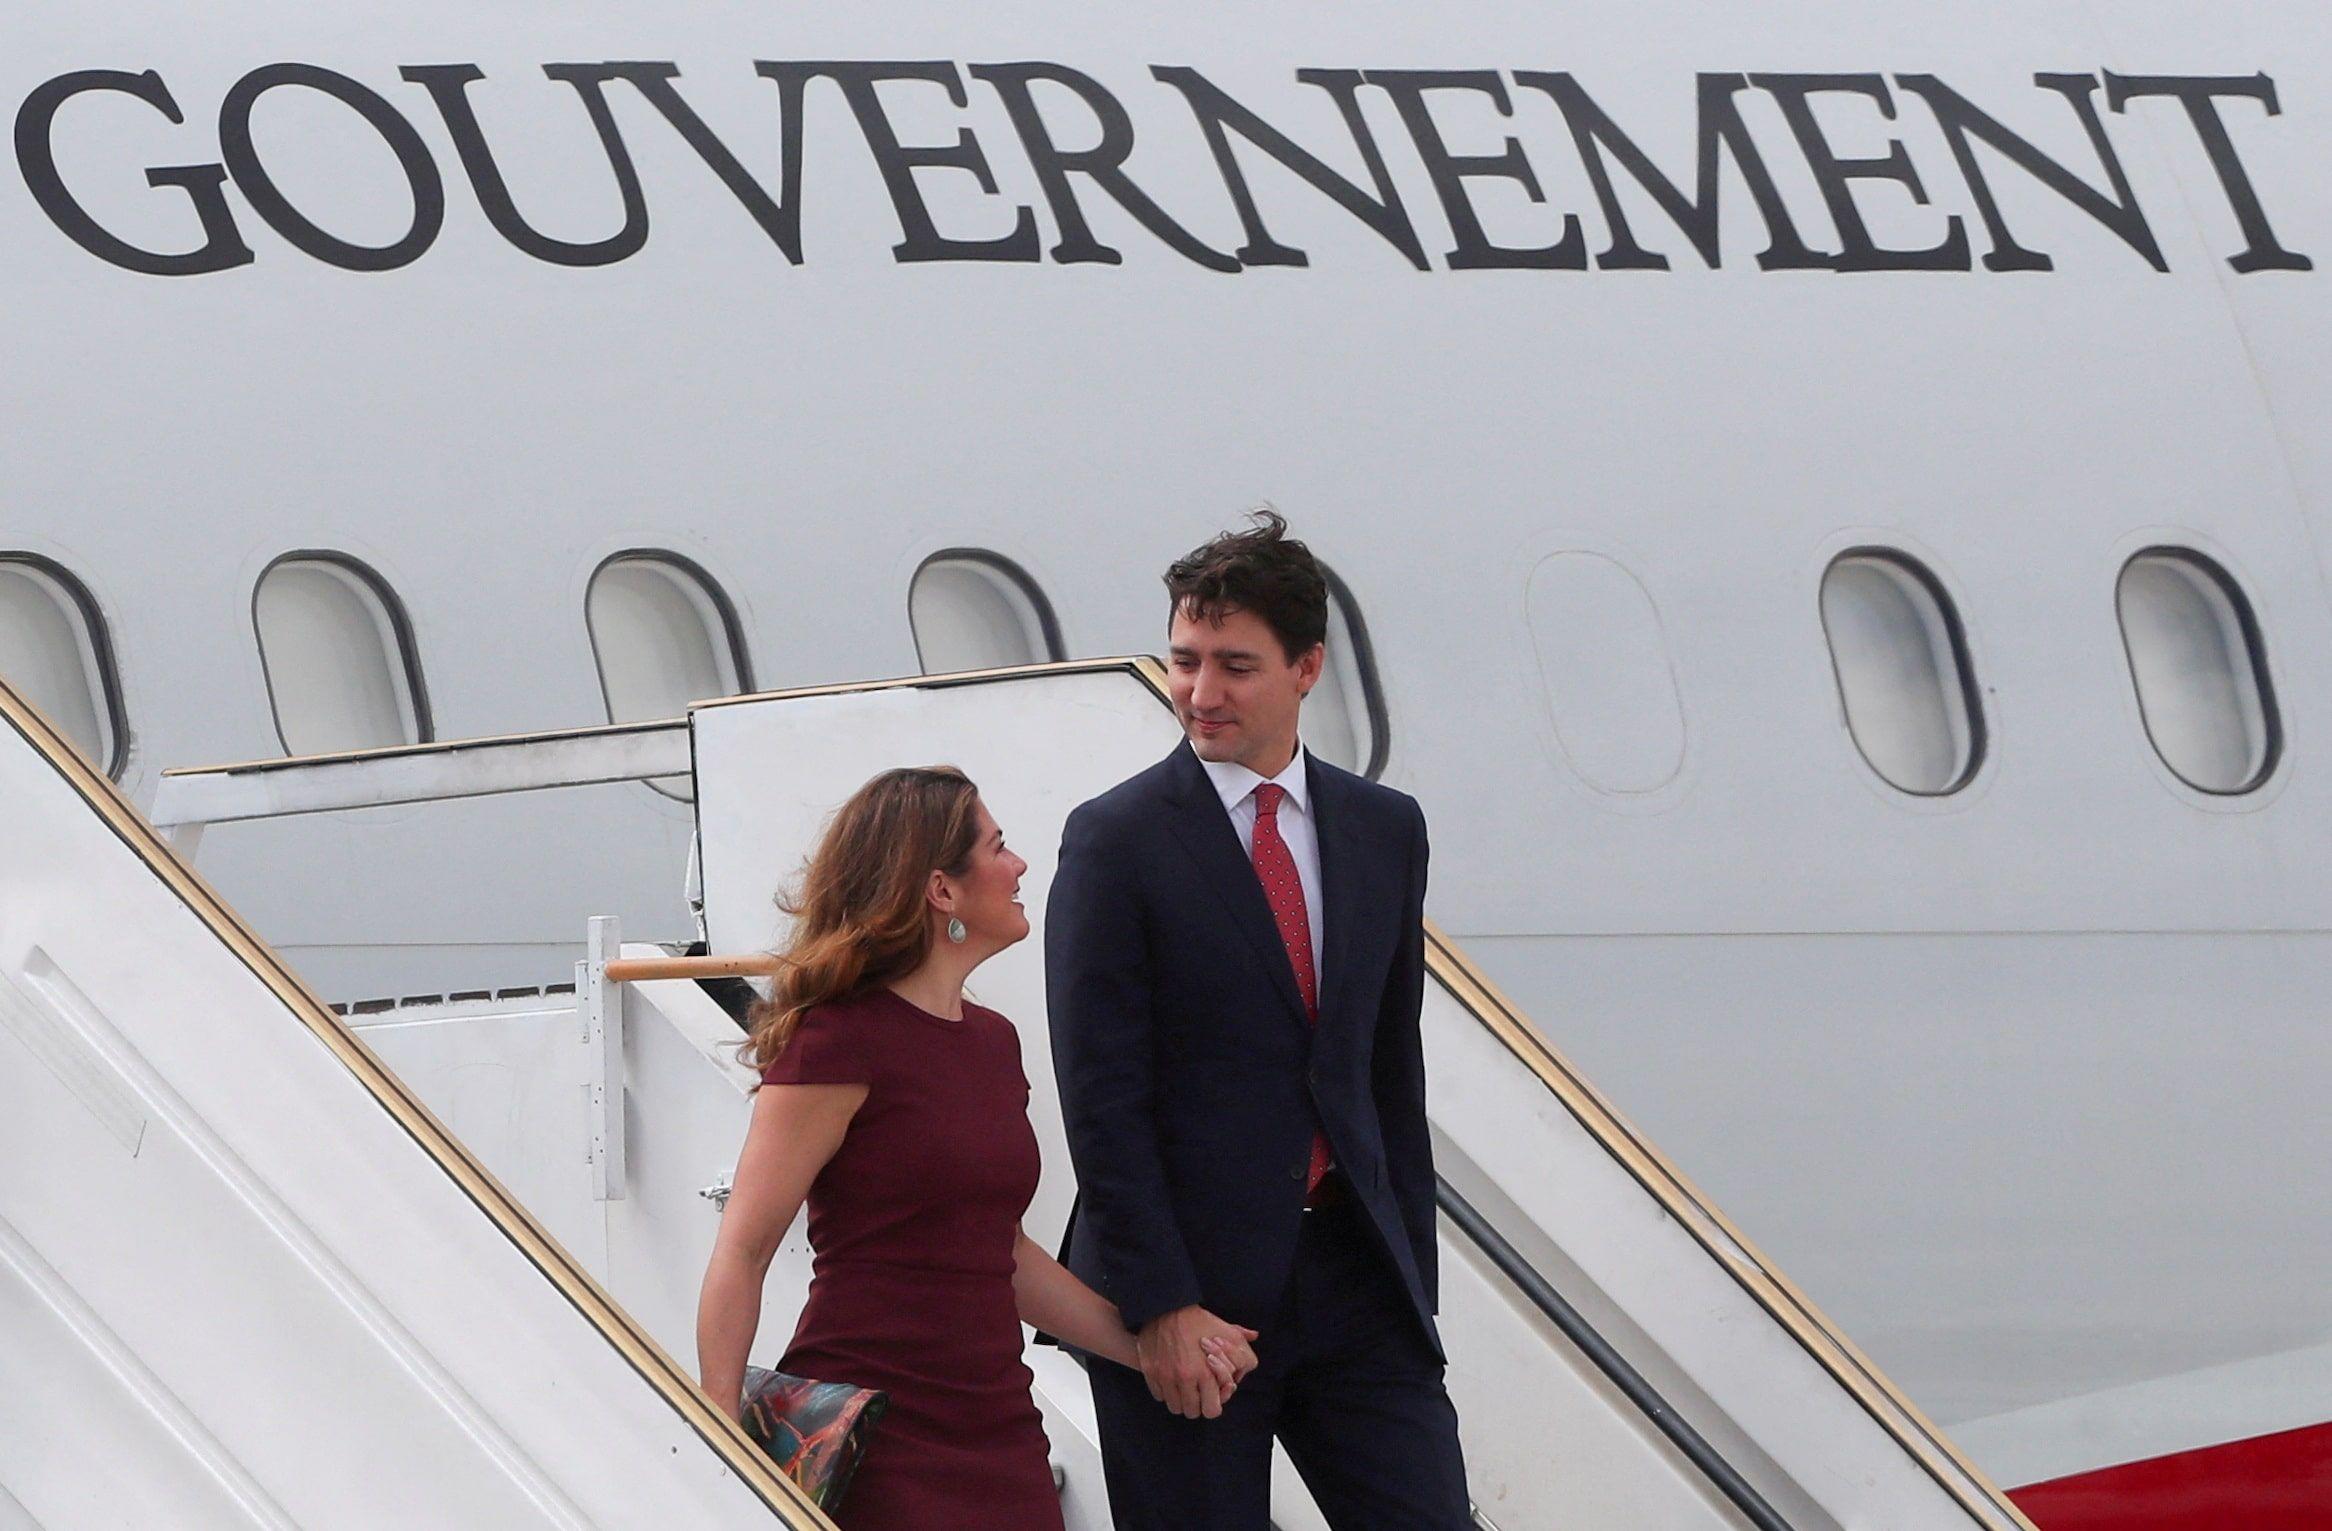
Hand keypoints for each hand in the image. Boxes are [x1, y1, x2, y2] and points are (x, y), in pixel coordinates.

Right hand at [1136, 1306, 1262, 1419]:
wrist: (1165, 1306)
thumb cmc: (1197, 1320)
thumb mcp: (1224, 1328)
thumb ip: (1241, 1341)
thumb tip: (1255, 1336)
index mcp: (1206, 1372)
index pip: (1211, 1410)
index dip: (1213, 1405)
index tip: (1211, 1396)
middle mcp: (1185, 1378)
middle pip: (1192, 1412)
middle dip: (1196, 1405)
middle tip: (1197, 1393)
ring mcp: (1165, 1376)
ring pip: (1174, 1406)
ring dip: (1180, 1400)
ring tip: (1183, 1387)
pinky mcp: (1150, 1372)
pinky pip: (1158, 1395)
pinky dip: (1165, 1391)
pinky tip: (1170, 1380)